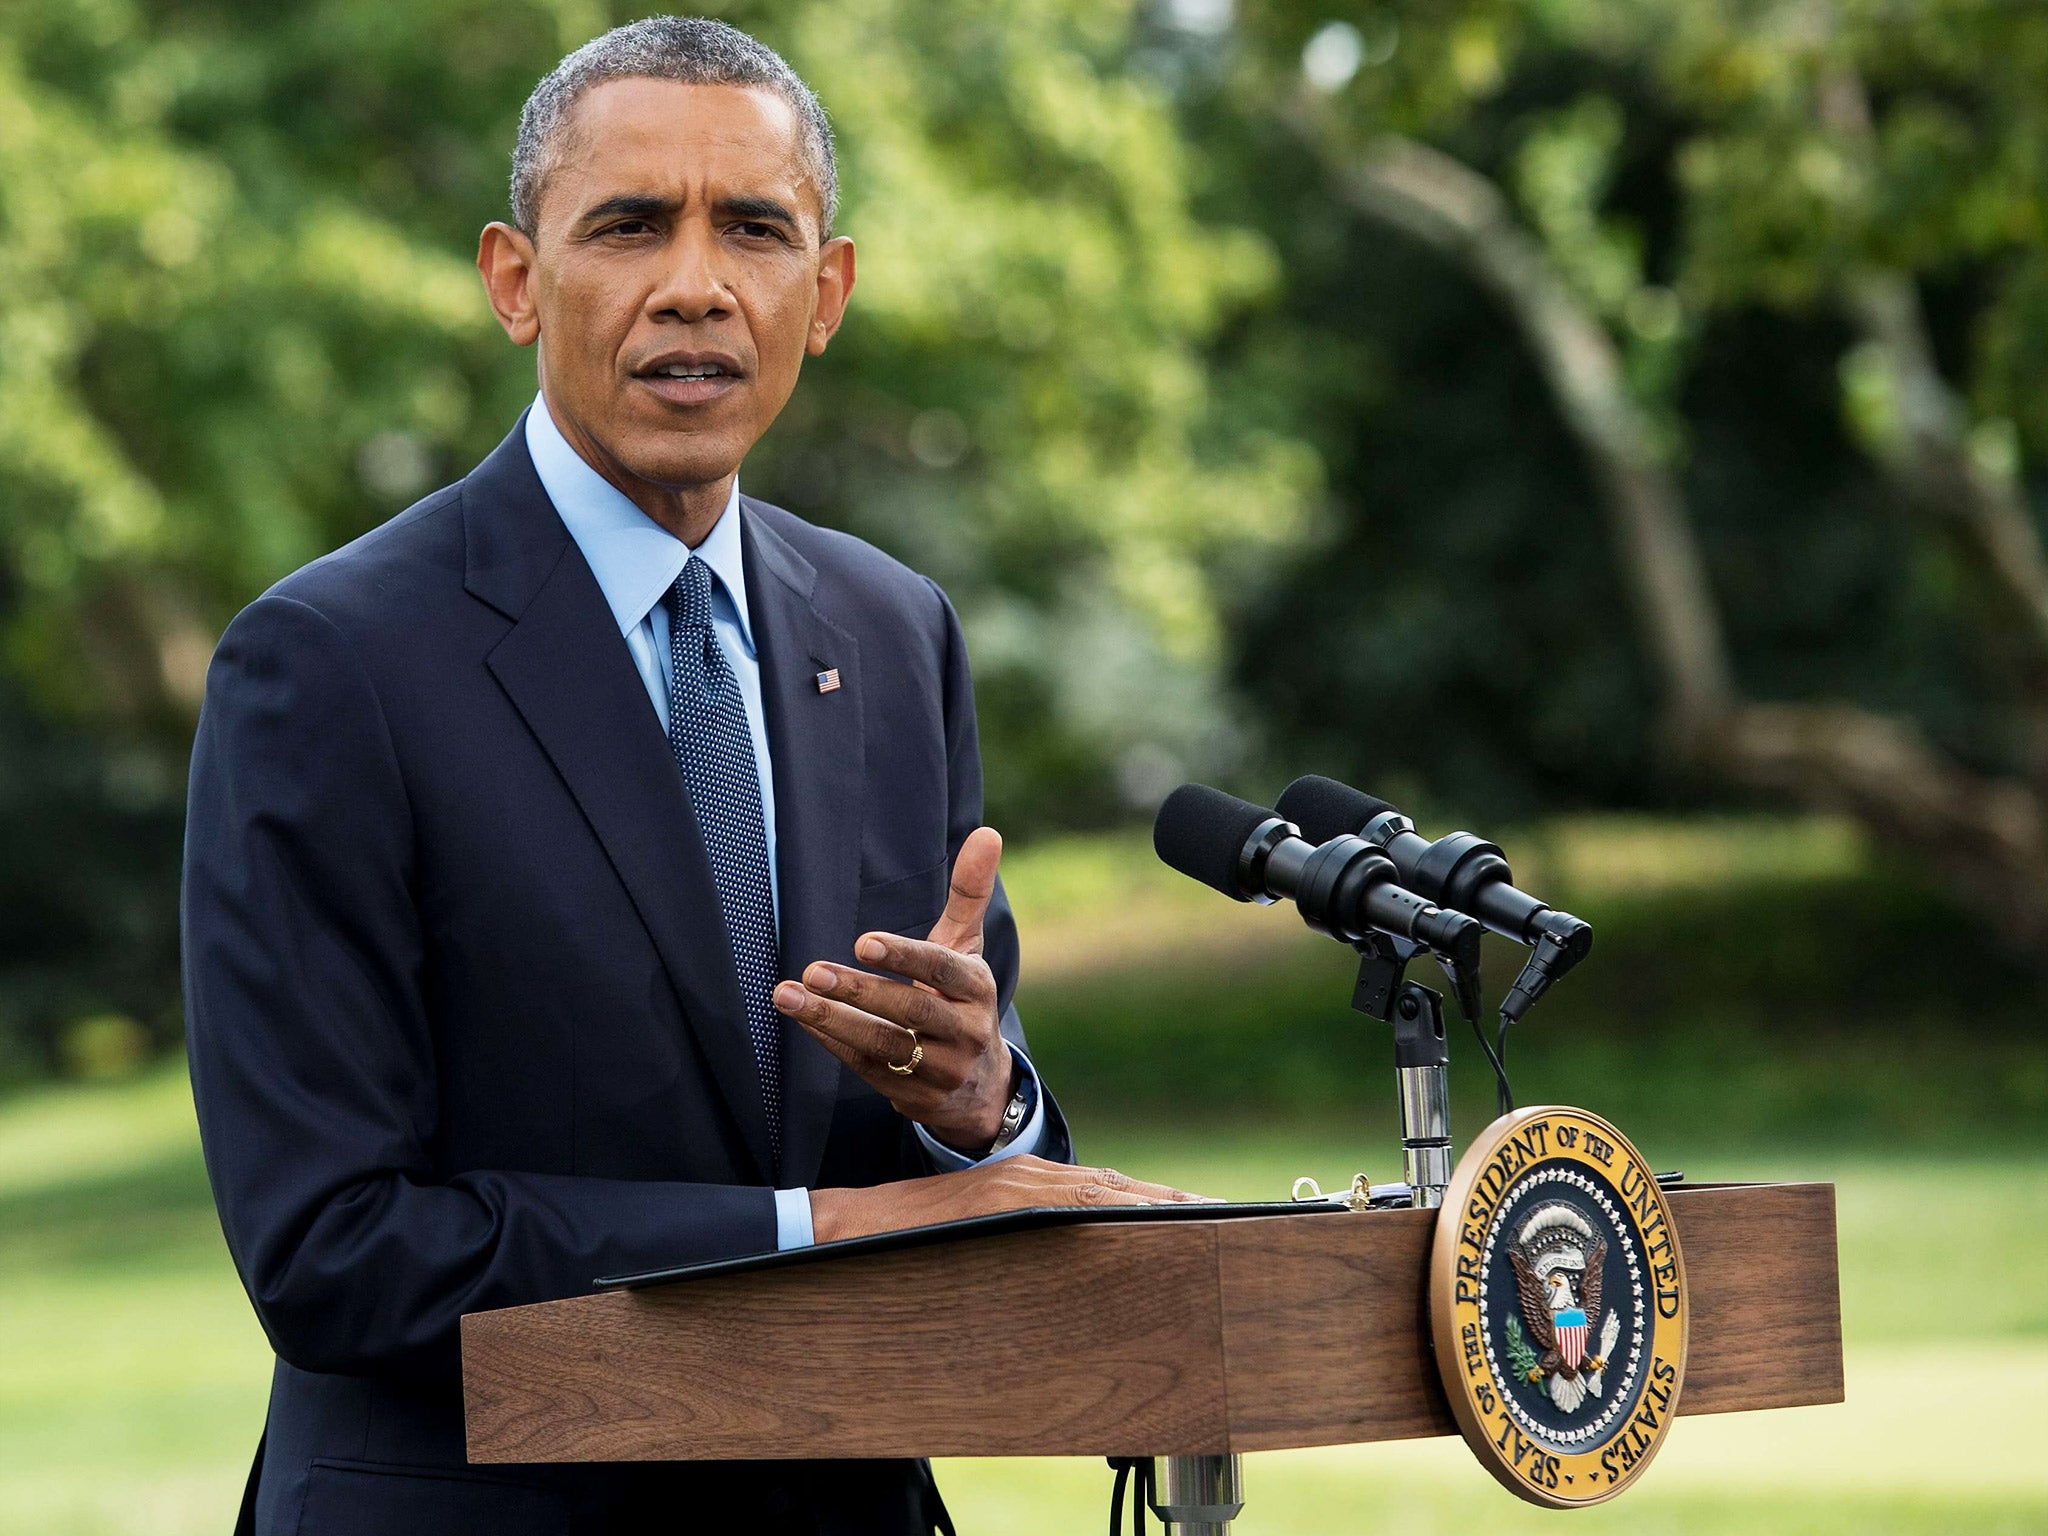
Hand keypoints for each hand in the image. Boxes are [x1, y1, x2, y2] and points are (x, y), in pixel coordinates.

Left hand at [773, 827, 1014, 1148]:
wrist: (979, 1086)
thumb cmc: (960, 998)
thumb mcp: (967, 948)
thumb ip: (969, 893)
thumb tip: (987, 832)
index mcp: (976, 988)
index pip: (943, 971)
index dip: (905, 957)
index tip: (863, 942)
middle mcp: (965, 1031)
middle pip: (910, 1011)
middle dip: (859, 991)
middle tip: (812, 970)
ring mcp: (940, 1069)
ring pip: (884, 1045)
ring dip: (833, 1021)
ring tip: (788, 995)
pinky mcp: (912, 1096)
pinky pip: (867, 1069)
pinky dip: (833, 1044)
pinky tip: (804, 1020)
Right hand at [807, 1154, 1215, 1243]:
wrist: (853, 1226)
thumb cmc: (911, 1240)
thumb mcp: (978, 1233)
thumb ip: (1021, 1238)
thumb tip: (1061, 1269)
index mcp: (1026, 1186)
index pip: (1104, 1188)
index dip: (1153, 1198)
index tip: (1200, 1211)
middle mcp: (1029, 1179)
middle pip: (1116, 1187)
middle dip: (1171, 1200)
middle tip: (1225, 1214)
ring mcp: (1018, 1189)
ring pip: (1103, 1192)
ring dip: (1155, 1203)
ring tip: (1205, 1217)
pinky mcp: (1004, 1204)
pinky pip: (1071, 1207)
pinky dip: (1114, 1210)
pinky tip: (1147, 1220)